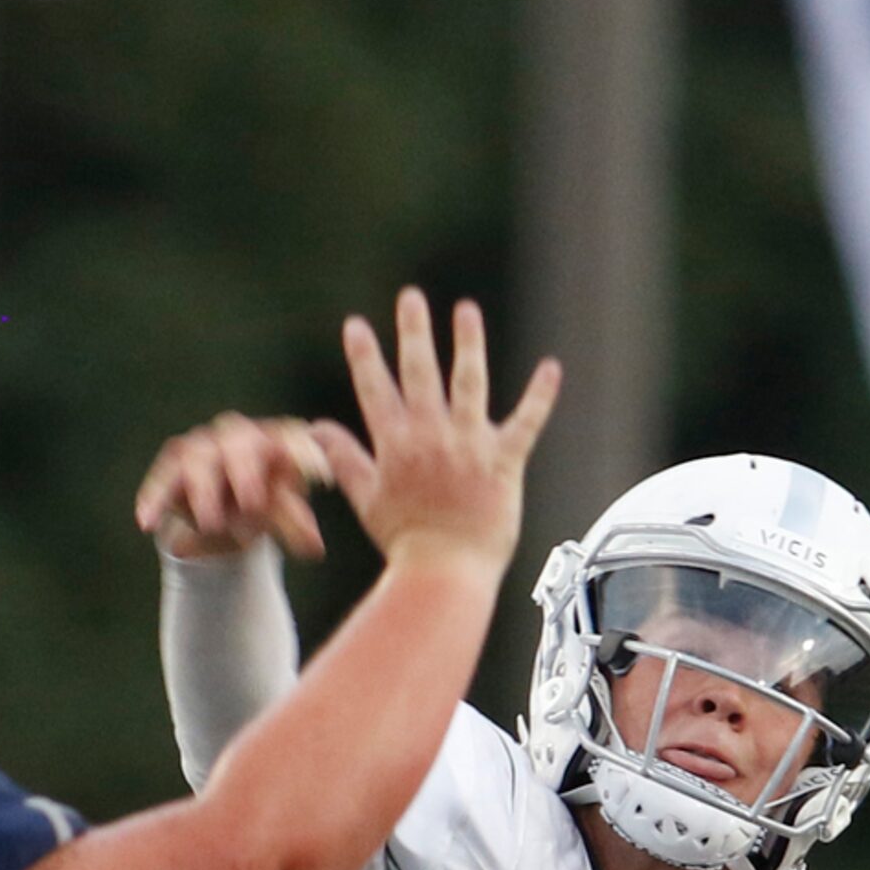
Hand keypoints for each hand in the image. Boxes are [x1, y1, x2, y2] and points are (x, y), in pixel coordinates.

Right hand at [135, 414, 333, 559]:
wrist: (218, 516)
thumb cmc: (259, 505)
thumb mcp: (279, 515)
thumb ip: (293, 524)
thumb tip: (314, 547)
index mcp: (274, 441)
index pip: (291, 438)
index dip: (304, 453)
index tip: (320, 477)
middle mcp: (237, 436)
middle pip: (241, 443)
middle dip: (246, 472)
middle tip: (253, 504)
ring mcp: (202, 447)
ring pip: (198, 458)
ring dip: (205, 492)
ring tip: (211, 524)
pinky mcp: (171, 466)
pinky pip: (161, 479)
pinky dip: (154, 499)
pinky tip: (147, 522)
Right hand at [312, 287, 560, 580]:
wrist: (446, 572)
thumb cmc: (406, 543)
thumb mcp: (367, 501)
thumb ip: (345, 460)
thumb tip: (318, 430)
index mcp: (396, 446)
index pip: (376, 390)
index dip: (365, 356)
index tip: (357, 325)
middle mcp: (431, 437)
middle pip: (421, 373)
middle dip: (414, 331)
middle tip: (411, 297)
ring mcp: (470, 445)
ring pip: (469, 382)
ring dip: (468, 343)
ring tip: (465, 310)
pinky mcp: (504, 461)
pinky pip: (526, 421)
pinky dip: (540, 394)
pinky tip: (550, 367)